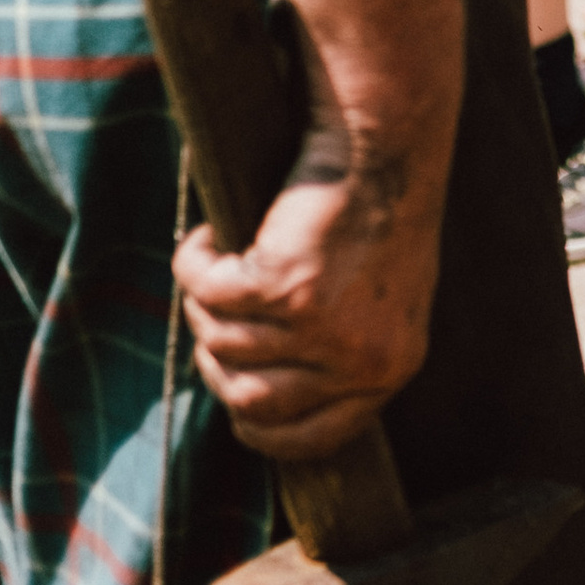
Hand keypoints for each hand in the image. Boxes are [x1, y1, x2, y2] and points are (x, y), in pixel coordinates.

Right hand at [178, 138, 445, 462]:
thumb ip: (335, 354)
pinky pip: (206, 294)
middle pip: (248, 398)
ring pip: (220, 342)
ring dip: (205, 303)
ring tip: (217, 261)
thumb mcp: (377, 300)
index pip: (311, 440)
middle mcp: (358, 361)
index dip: (260, 428)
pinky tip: (207, 238)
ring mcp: (320, 329)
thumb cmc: (381, 212)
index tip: (235, 404)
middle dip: (217, 359)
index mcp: (389, 370)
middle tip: (215, 313)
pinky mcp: (284, 286)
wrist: (386, 144)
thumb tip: (254, 402)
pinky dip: (195, 264)